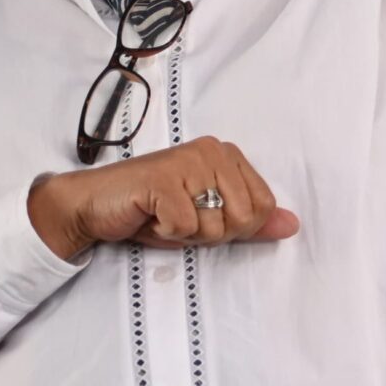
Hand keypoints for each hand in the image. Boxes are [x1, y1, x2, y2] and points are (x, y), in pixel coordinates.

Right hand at [26, 137, 300, 261]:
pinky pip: (185, 226)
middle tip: (180, 219)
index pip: (264, 206)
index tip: (202, 217)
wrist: (93, 206)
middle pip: (244, 217)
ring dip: (187, 234)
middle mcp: (213, 151)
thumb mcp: (208, 218)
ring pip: (216, 224)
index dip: (234, 227)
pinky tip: (150, 216)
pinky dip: (166, 233)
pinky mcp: (163, 178)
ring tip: (164, 216)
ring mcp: (189, 161)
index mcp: (229, 155)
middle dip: (211, 232)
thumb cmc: (152, 211)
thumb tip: (292, 225)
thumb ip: (251, 221)